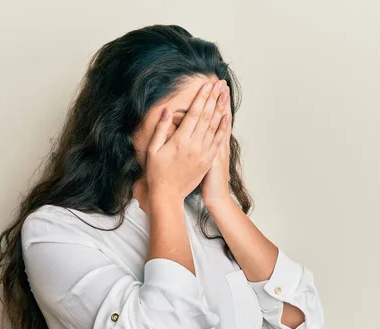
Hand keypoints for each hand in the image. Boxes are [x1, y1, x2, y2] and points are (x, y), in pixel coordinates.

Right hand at [146, 81, 228, 200]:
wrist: (168, 194)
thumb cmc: (157, 172)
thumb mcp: (153, 150)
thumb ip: (161, 129)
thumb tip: (167, 111)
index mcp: (180, 141)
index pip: (194, 114)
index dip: (201, 98)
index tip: (207, 85)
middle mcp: (194, 146)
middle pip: (207, 117)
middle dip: (214, 98)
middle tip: (220, 84)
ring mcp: (203, 154)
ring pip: (214, 127)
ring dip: (220, 109)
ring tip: (225, 95)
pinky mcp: (207, 161)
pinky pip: (218, 142)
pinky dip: (223, 128)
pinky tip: (226, 117)